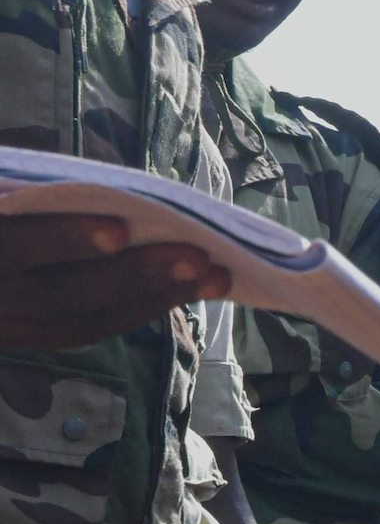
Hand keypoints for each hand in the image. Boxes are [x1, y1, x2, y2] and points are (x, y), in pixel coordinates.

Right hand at [0, 214, 225, 350]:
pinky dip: (139, 309)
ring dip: (155, 298)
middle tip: (199, 256)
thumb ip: (27, 196)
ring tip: (214, 275)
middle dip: (136, 276)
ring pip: (87, 320)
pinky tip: (186, 289)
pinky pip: (90, 329)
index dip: (66, 238)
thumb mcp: (0, 192)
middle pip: (66, 294)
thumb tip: (98, 185)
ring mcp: (11, 324)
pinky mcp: (32, 337)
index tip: (119, 229)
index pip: (18, 245)